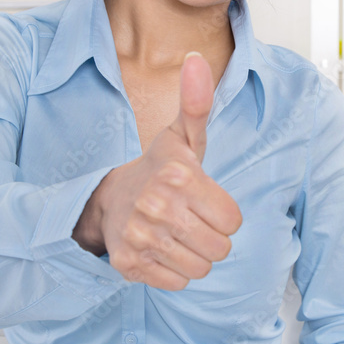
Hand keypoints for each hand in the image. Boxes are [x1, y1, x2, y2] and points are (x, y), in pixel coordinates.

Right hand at [73, 52, 241, 289]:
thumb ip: (197, 103)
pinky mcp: (129, 265)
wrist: (109, 199)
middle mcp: (157, 207)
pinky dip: (173, 272)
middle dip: (212, 238)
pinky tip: (161, 250)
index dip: (223, 213)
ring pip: (200, 269)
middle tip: (190, 220)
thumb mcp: (182, 137)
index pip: (234, 221)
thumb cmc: (159, 170)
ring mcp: (141, 237)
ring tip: (176, 235)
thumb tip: (196, 60)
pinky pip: (177, 283)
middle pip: (220, 249)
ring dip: (194, 256)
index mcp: (178, 176)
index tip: (203, 201)